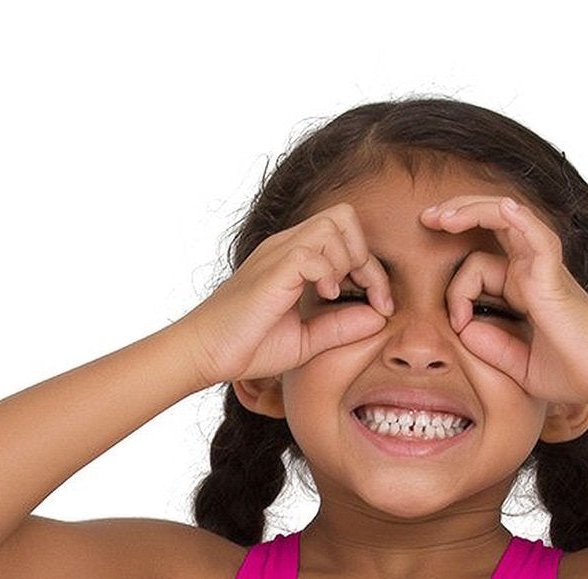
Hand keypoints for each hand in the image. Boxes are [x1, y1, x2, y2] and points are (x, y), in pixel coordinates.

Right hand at [180, 202, 394, 385]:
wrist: (206, 353)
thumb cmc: (248, 347)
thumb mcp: (307, 340)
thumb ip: (341, 327)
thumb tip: (379, 317)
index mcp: (296, 259)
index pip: (347, 237)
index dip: (373, 269)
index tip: (381, 306)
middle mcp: (288, 248)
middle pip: (344, 216)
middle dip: (366, 256)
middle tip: (369, 296)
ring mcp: (278, 254)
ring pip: (332, 225)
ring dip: (348, 261)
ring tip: (339, 296)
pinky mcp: (272, 269)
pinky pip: (313, 251)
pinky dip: (329, 273)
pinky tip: (325, 298)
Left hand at [419, 194, 587, 407]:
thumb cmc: (573, 374)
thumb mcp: (519, 366)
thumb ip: (491, 347)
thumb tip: (462, 326)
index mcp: (524, 288)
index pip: (478, 269)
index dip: (456, 292)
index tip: (457, 325)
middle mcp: (533, 270)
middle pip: (491, 225)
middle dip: (457, 215)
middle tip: (427, 219)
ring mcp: (544, 268)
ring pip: (506, 219)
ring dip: (472, 209)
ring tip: (441, 216)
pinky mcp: (554, 275)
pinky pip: (536, 234)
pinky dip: (518, 218)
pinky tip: (500, 208)